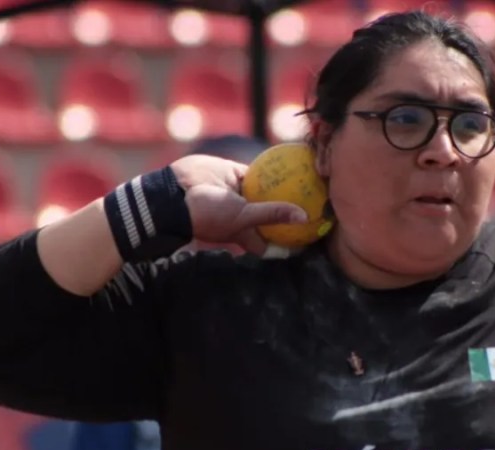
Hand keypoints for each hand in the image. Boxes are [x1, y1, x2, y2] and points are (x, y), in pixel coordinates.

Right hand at [169, 154, 307, 254]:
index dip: (292, 244)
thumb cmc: (208, 214)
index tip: (312, 240)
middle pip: (274, 216)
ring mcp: (242, 196)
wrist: (175, 192)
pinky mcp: (236, 175)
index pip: (274, 244)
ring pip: (268, 192)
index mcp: (248, 234)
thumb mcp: (243, 217)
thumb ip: (272, 214)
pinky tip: (291, 159)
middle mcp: (247, 216)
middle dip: (293, 213)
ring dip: (285, 187)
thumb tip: (304, 217)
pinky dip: (272, 167)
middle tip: (318, 206)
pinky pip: (258, 171)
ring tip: (310, 180)